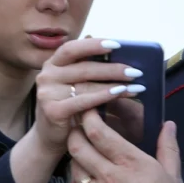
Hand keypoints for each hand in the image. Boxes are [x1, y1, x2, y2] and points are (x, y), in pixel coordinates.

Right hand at [32, 38, 144, 157]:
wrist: (49, 138)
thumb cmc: (68, 107)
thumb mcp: (75, 84)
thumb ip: (86, 66)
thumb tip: (113, 48)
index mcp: (53, 64)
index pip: (72, 48)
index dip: (94, 45)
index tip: (117, 44)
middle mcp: (46, 75)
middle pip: (84, 67)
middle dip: (113, 69)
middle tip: (137, 71)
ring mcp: (47, 93)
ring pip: (86, 84)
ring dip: (114, 84)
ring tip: (136, 86)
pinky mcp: (52, 110)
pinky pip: (83, 101)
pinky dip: (104, 96)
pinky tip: (120, 94)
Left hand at [69, 108, 183, 182]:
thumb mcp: (173, 174)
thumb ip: (168, 146)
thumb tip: (169, 126)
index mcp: (129, 162)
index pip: (98, 133)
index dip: (90, 117)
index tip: (91, 109)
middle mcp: (108, 174)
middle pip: (77, 146)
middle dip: (75, 131)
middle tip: (80, 124)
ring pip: (73, 164)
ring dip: (75, 153)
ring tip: (83, 146)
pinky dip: (76, 174)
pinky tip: (84, 170)